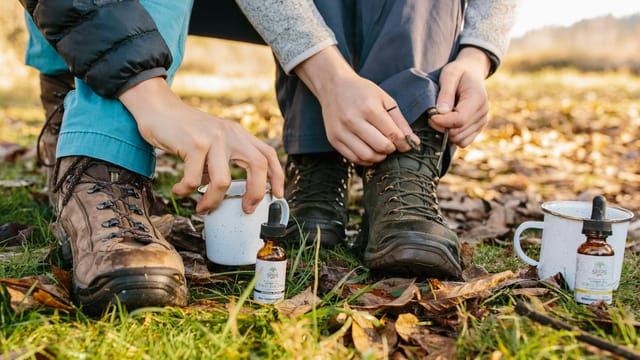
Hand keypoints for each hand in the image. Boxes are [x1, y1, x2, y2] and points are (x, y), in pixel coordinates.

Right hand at [119, 78, 283, 213]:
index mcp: (238, 134)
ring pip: (223, 181)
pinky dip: (185, 191)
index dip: (277, 176)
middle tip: (246, 209)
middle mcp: (231, 134)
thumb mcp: (212, 139)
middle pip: (258, 166)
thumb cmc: (183, 130)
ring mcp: (213, 138)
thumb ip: (223, 159)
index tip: (277, 195)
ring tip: (202, 207)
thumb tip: (224, 192)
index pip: (267, 154)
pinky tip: (179, 190)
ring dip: (212, 201)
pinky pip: (193, 180)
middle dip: (256, 193)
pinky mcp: (194, 144)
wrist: (157, 107)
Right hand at [295, 46, 419, 165]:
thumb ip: (399, 120)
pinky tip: (370, 151)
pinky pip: (353, 158)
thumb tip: (412, 141)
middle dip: (391, 149)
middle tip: (393, 145)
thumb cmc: (362, 91)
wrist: (333, 86)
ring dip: (379, 157)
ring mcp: (341, 131)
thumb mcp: (384, 99)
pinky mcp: (333, 139)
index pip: (392, 134)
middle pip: (380, 147)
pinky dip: (365, 160)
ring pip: (366, 156)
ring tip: (381, 149)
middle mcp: (353, 120)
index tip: (407, 145)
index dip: (403, 143)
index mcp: (369, 108)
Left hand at [429, 47, 491, 147]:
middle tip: (432, 114)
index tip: (430, 115)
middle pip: (458, 132)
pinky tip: (447, 123)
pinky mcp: (478, 128)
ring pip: (459, 140)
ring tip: (440, 117)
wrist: (471, 73)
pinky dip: (452, 136)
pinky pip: (463, 142)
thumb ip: (445, 93)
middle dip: (440, 126)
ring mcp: (482, 122)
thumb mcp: (449, 75)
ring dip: (445, 132)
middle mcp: (483, 113)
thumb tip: (441, 112)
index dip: (441, 121)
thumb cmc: (458, 72)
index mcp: (477, 99)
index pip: (459, 120)